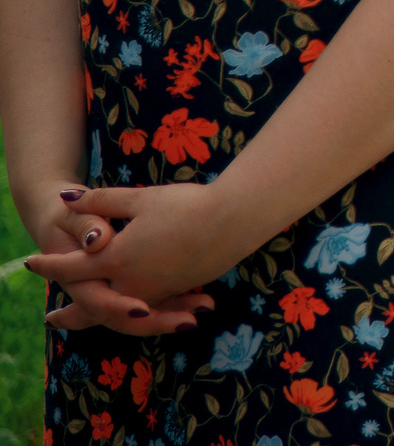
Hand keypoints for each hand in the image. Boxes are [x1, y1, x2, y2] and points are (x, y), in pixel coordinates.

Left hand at [26, 183, 240, 332]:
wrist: (235, 220)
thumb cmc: (187, 205)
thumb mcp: (141, 198)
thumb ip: (102, 200)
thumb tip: (68, 198)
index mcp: (118, 258)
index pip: (72, 267)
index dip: (49, 266)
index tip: (30, 264)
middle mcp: (133, 282)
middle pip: (90, 306)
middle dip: (70, 312)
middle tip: (52, 318)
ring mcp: (156, 291)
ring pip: (116, 315)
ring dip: (97, 320)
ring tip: (88, 322)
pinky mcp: (176, 291)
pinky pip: (144, 311)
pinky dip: (129, 317)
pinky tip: (129, 313)